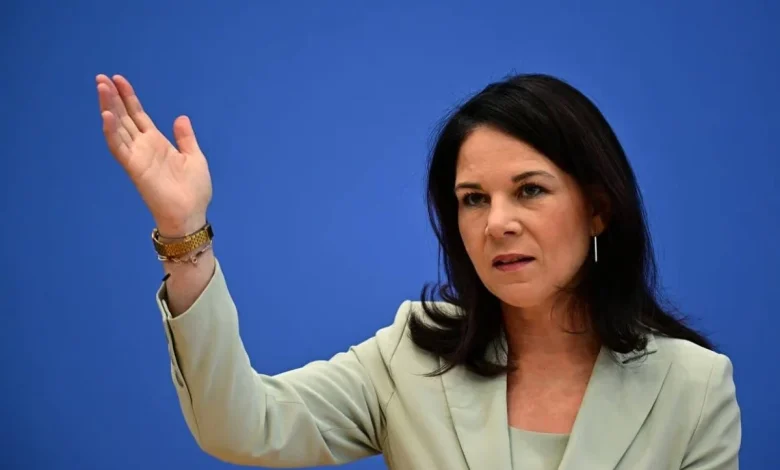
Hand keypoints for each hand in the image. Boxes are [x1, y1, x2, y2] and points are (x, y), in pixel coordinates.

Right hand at [96, 74, 211, 236]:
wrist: (191, 214)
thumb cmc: (194, 190)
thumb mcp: (194, 158)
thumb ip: (185, 138)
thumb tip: (181, 118)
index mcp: (157, 143)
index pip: (138, 115)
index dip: (128, 97)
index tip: (118, 79)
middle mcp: (143, 147)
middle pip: (124, 117)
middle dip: (112, 97)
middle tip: (101, 77)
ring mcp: (137, 156)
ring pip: (117, 127)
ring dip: (108, 107)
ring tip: (101, 88)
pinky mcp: (134, 168)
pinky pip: (118, 147)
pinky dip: (111, 131)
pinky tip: (106, 115)